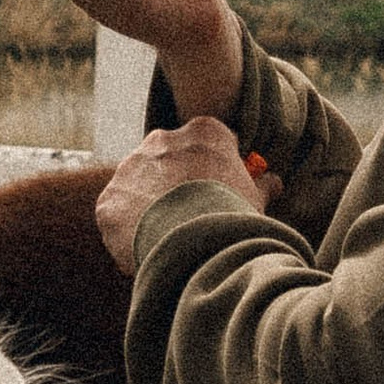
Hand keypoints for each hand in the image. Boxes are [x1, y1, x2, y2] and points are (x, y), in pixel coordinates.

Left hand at [96, 120, 281, 273]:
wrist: (194, 243)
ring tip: (167, 239)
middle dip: (174, 185)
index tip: (215, 190)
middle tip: (188, 217)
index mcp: (203, 133)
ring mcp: (130, 167)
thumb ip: (261, 185)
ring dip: (148, 207)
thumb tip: (274, 181)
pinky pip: (117, 215)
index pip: (205, 142)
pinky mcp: (109, 199)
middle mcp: (161, 140)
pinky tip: (145, 251)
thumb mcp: (254, 199)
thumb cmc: (232, 216)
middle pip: (166, 161)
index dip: (210, 168)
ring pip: (138, 187)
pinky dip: (128, 232)